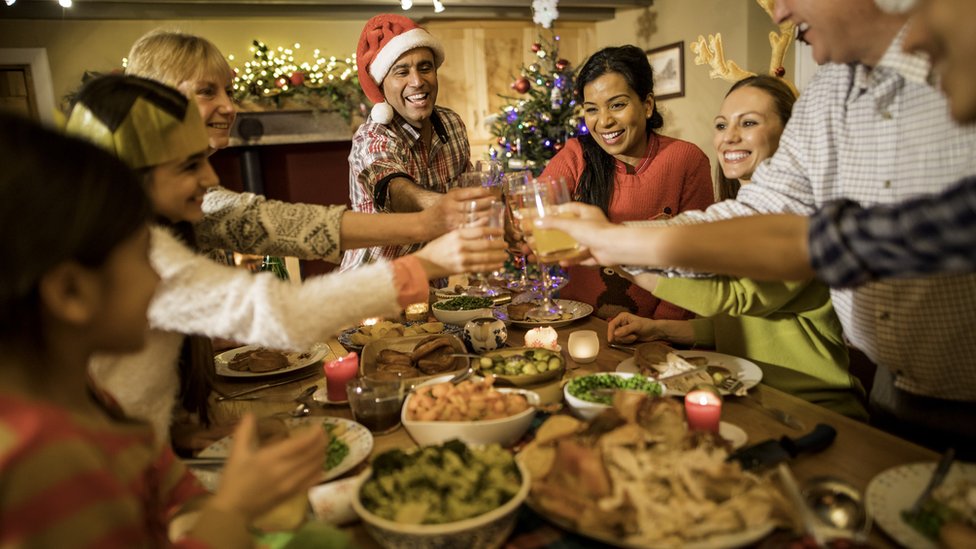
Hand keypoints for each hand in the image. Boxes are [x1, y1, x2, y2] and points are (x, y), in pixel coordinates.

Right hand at [207, 414, 326, 520]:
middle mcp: (284, 470)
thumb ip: (244, 431)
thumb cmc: (234, 479)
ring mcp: (290, 484)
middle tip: (323, 434)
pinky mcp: (292, 495)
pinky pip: (312, 482)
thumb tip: (250, 414)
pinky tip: (320, 466)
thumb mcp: (236, 453)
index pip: (300, 444)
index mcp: (271, 458)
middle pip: (312, 454)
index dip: (313, 434)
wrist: (233, 510)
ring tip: (322, 447)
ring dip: (321, 455)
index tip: (319, 426)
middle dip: (321, 442)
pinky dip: (319, 472)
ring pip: (315, 467)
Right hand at [412, 226, 507, 278]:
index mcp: (457, 234)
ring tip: (505, 256)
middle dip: (499, 245)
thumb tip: (483, 228)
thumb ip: (465, 232)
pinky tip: (498, 265)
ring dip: (498, 256)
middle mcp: (461, 246)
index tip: (501, 231)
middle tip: (506, 244)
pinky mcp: (463, 269)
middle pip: (486, 244)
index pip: (480, 231)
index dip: (493, 231)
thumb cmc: (436, 248)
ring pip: (486, 257)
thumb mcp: (449, 235)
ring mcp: (462, 259)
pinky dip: (491, 267)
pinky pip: (481, 268)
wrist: (424, 263)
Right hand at [420, 187, 494, 238]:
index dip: (482, 192)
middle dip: (487, 202)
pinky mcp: (456, 230)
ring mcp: (454, 220)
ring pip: (474, 216)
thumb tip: (481, 191)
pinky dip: (481, 226)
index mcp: (451, 197)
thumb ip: (461, 194)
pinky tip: (488, 223)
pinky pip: (471, 228)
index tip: (490, 192)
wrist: (425, 225)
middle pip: (474, 204)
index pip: (470, 192)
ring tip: (495, 212)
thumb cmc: (438, 210)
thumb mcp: (447, 197)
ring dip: (487, 214)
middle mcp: (453, 207)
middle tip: (496, 201)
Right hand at [533, 202, 618, 264]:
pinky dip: (571, 259)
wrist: (614, 249)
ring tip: (542, 253)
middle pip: (567, 228)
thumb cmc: (595, 231)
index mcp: (586, 212)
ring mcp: (592, 240)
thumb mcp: (571, 224)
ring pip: (571, 244)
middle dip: (552, 234)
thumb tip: (537, 221)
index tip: (541, 214)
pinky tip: (561, 262)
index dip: (554, 211)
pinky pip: (580, 257)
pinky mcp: (594, 253)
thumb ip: (553, 223)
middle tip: (536, 237)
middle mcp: (589, 225)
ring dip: (558, 249)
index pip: (568, 208)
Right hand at [607, 312, 669, 343]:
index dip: (610, 332)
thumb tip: (615, 334)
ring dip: (627, 339)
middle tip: (632, 336)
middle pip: (614, 333)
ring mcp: (623, 330)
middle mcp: (621, 323)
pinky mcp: (626, 336)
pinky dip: (628, 341)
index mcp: (622, 317)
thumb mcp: (636, 326)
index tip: (611, 340)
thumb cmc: (647, 325)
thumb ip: (626, 329)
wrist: (655, 331)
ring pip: (618, 338)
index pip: (611, 324)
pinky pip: (622, 341)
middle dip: (623, 336)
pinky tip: (635, 338)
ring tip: (635, 336)